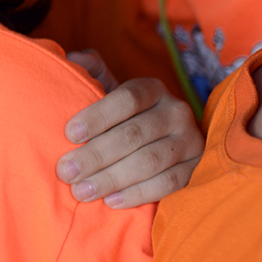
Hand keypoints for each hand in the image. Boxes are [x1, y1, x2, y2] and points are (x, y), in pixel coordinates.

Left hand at [57, 65, 202, 207]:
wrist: (154, 141)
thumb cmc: (118, 116)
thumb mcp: (106, 88)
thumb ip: (89, 70)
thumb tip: (73, 59)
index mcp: (152, 88)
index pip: (128, 98)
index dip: (98, 116)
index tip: (69, 134)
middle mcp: (176, 111)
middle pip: (134, 134)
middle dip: (95, 155)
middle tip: (66, 171)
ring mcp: (190, 141)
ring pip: (149, 161)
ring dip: (111, 178)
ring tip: (81, 190)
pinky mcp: (196, 169)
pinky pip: (169, 184)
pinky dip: (138, 194)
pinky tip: (111, 201)